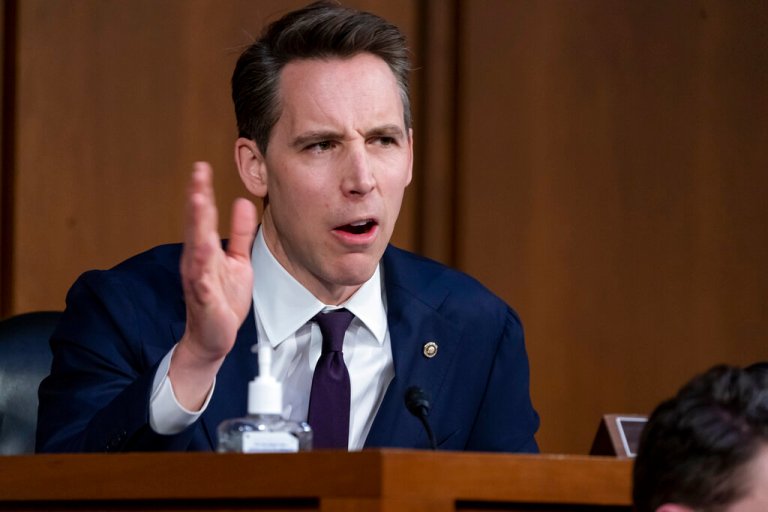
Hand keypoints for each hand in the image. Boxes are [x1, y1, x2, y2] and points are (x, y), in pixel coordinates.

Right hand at [170, 162, 256, 409]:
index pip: (203, 216)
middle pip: (196, 225)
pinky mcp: (204, 299)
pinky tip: (202, 251)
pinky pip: (202, 280)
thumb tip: (243, 203)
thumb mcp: (238, 261)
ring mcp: (198, 279)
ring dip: (196, 224)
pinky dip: (201, 265)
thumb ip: (240, 234)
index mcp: (204, 250)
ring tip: (198, 201)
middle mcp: (197, 261)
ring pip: (196, 247)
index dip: (202, 191)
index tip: (202, 167)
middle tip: (197, 174)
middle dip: (196, 199)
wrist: (215, 337)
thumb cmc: (224, 299)